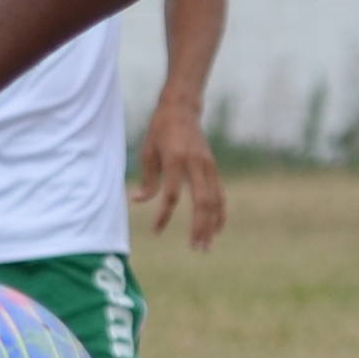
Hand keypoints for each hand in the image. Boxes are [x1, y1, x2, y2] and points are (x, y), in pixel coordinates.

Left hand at [133, 99, 226, 248]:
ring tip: (206, 246)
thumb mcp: (147, 151)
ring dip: (212, 225)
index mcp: (175, 158)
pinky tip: (217, 229)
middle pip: (202, 201)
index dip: (164, 214)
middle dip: (200, 227)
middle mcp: (195, 163)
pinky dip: (220, 213)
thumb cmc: (160, 131)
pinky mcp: (214, 168)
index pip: (172, 194)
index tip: (156, 231)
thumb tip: (138, 201)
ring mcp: (208, 166)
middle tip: (195, 248)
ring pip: (215, 200)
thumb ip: (148, 179)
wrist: (182, 109)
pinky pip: (220, 194)